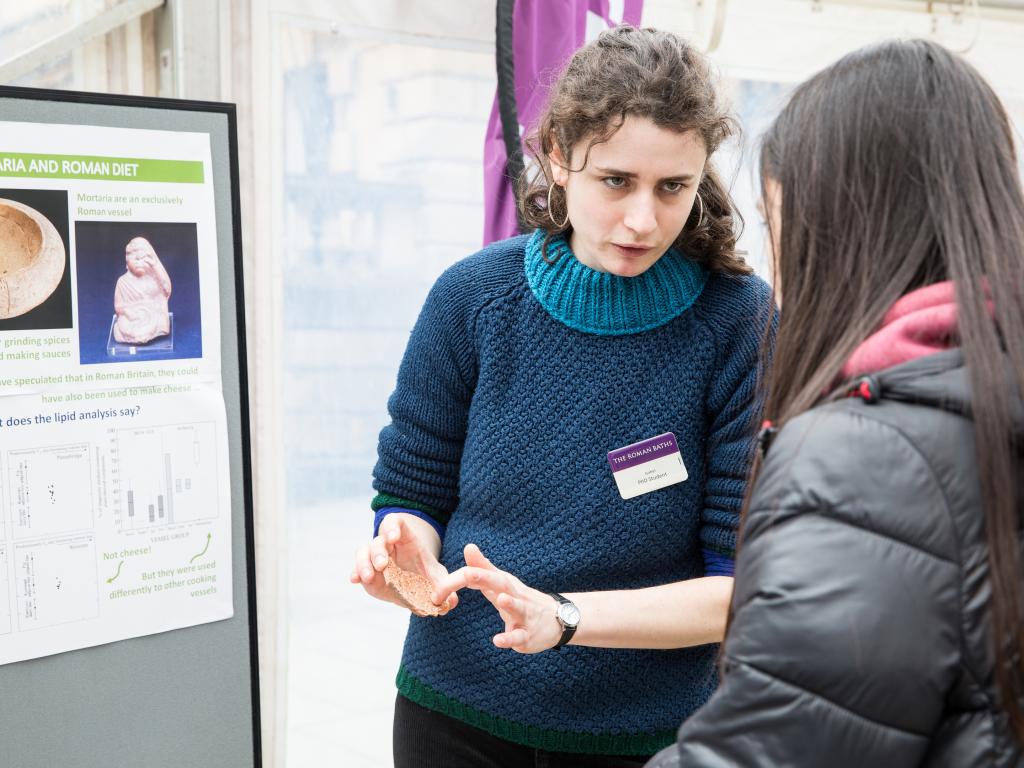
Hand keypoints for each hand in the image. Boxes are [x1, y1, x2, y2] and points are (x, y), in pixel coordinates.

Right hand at [349, 513, 455, 615]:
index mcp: (405, 538)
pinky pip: (357, 568)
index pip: (395, 522)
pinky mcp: (368, 572)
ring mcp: (375, 558)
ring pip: (364, 552)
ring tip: (368, 577)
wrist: (415, 584)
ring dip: (364, 563)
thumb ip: (444, 586)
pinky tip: (355, 580)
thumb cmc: (426, 574)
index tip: (393, 537)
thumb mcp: (437, 577)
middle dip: (378, 552)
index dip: (392, 526)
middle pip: (379, 540)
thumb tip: (452, 601)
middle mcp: (388, 545)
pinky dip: (355, 573)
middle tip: (383, 565)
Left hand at [433, 544, 560, 652]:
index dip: (456, 582)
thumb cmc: (522, 598)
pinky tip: (498, 640)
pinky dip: (510, 638)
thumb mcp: (503, 582)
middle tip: (468, 574)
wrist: (557, 618)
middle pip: (500, 583)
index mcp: (503, 583)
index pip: (478, 575)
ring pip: (517, 607)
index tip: (436, 592)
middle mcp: (514, 595)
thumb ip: (483, 567)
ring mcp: (524, 614)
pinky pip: (520, 637)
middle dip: (484, 577)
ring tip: (501, 599)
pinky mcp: (528, 634)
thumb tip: (468, 547)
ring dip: (510, 603)